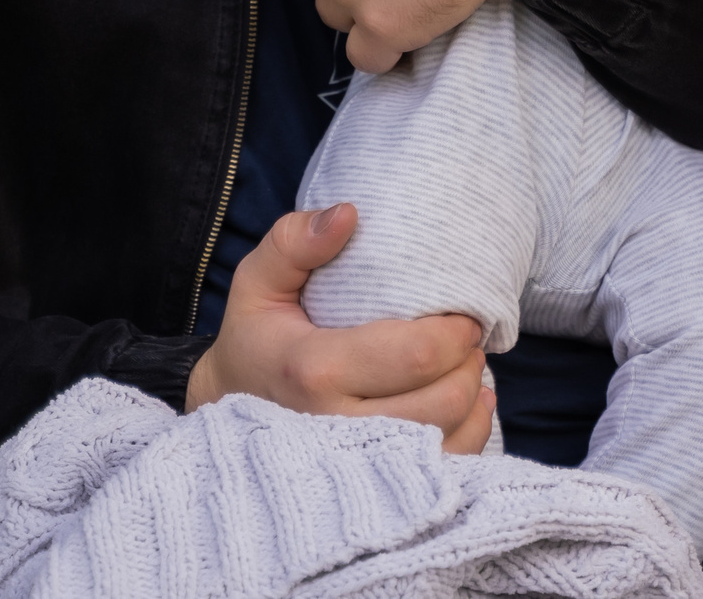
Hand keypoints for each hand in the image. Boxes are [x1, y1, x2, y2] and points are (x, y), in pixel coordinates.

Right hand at [186, 202, 496, 453]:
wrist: (230, 415)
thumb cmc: (256, 340)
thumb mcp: (258, 283)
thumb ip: (295, 241)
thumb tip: (349, 214)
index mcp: (313, 372)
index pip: (417, 354)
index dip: (455, 331)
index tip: (464, 312)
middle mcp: (338, 429)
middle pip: (444, 400)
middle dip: (468, 360)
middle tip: (465, 337)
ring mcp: (358, 468)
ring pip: (451, 436)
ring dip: (472, 395)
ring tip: (460, 365)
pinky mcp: (377, 488)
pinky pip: (448, 466)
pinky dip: (469, 431)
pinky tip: (464, 403)